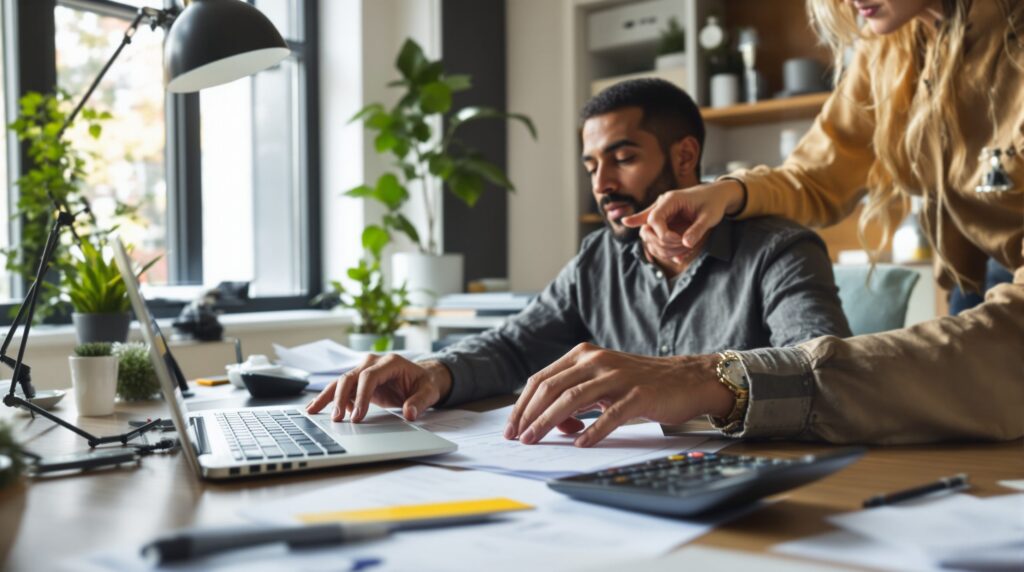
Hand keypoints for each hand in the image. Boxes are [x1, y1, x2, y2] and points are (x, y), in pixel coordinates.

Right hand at [305, 355, 451, 422]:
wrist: (423, 377)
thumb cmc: (425, 383)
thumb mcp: (429, 392)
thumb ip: (419, 402)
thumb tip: (410, 414)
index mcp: (390, 362)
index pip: (369, 377)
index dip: (361, 396)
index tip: (357, 416)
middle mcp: (373, 362)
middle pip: (350, 377)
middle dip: (340, 398)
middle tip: (336, 419)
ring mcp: (364, 369)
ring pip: (341, 381)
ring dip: (327, 396)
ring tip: (312, 411)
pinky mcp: (359, 380)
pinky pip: (341, 387)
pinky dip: (329, 397)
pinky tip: (317, 408)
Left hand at [503, 343, 734, 447]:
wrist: (686, 379)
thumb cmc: (640, 384)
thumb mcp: (601, 384)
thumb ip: (575, 398)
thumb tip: (551, 424)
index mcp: (582, 355)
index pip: (541, 379)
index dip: (522, 405)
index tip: (512, 428)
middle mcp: (596, 360)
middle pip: (550, 388)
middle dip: (529, 415)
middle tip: (518, 438)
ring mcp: (617, 376)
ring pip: (571, 399)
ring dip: (549, 423)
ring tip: (536, 441)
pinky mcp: (638, 394)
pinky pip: (609, 414)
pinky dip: (591, 430)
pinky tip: (579, 443)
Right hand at [622, 180, 744, 260]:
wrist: (716, 196)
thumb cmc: (713, 202)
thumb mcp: (710, 216)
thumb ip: (698, 229)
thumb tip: (686, 244)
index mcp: (670, 200)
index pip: (653, 219)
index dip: (663, 234)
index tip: (679, 241)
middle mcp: (661, 207)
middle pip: (646, 228)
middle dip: (662, 243)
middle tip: (683, 247)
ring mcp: (661, 216)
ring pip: (649, 236)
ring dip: (663, 248)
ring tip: (685, 252)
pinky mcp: (664, 224)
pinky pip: (656, 238)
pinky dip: (664, 249)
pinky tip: (678, 258)